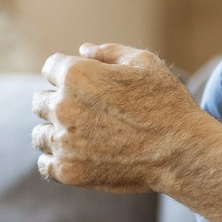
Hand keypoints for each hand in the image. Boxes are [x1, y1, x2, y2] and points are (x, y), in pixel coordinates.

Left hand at [31, 43, 201, 192]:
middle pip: (40, 101)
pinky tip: (79, 157)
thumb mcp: (145, 64)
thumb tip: (83, 49)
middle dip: (60, 103)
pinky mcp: (68, 171)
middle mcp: (63, 107)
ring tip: (85, 138)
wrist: (181, 152)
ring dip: (56, 133)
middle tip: (90, 113)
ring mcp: (63, 141)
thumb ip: (110, 53)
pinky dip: (57, 160)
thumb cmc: (167, 103)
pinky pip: (45, 164)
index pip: (50, 68)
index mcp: (76, 75)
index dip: (68, 73)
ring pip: (40, 134)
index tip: (86, 85)